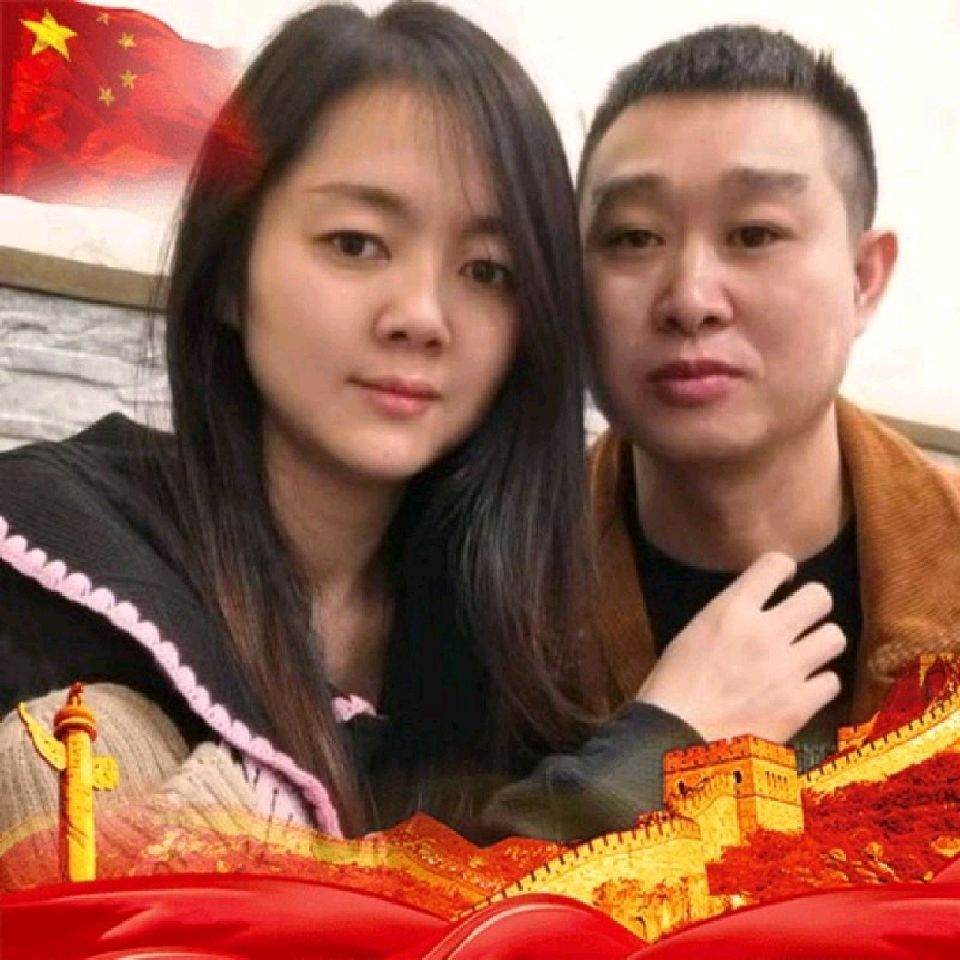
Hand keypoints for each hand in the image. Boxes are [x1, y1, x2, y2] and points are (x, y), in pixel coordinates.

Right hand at [636, 551, 844, 742]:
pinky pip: (831, 681)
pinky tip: (801, 689)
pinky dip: (818, 684)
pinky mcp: (800, 704)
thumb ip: (728, 619)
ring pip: (834, 637)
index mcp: (731, 610)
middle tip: (800, 619)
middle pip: (819, 596)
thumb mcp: (692, 635)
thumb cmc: (670, 687)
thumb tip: (750, 614)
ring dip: (820, 643)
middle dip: (812, 605)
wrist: (675, 738)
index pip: (775, 564)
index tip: (782, 580)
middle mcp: (766, 632)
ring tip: (805, 654)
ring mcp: (788, 669)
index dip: (782, 569)